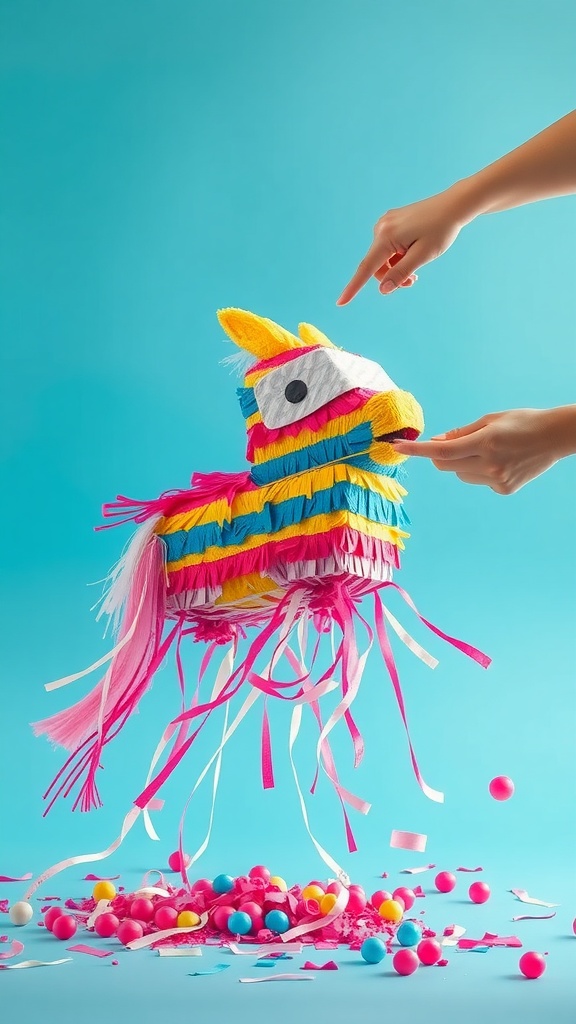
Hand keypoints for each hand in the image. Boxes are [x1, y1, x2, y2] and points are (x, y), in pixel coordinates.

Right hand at [337, 186, 470, 304]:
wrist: (453, 206)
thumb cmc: (441, 230)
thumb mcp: (423, 256)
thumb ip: (401, 272)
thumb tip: (383, 289)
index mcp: (386, 235)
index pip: (367, 268)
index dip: (353, 287)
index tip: (341, 302)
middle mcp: (381, 227)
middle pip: (377, 265)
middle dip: (391, 277)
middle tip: (413, 281)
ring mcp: (385, 223)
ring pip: (383, 257)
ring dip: (396, 266)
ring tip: (416, 267)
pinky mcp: (391, 222)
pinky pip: (388, 247)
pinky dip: (398, 255)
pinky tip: (413, 251)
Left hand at [390, 409, 572, 494]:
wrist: (555, 437)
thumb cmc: (522, 422)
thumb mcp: (490, 420)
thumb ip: (461, 433)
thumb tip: (436, 442)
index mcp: (485, 442)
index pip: (441, 450)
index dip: (416, 450)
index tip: (397, 447)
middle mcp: (489, 464)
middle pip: (446, 465)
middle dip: (441, 455)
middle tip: (454, 443)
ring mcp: (497, 480)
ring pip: (461, 474)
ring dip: (463, 463)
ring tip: (489, 450)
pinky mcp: (503, 489)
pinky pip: (478, 481)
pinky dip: (481, 471)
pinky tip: (502, 462)